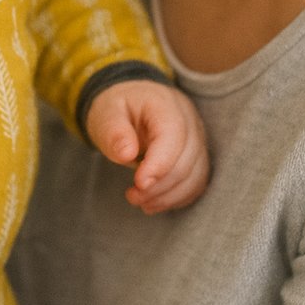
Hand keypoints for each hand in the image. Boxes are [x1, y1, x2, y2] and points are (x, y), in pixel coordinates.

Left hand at [85, 79, 208, 213]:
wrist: (129, 105)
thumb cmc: (118, 109)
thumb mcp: (106, 113)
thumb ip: (114, 132)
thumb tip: (127, 154)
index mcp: (164, 102)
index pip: (172, 135)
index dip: (159, 164)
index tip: (139, 183)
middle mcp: (188, 119)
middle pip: (185, 160)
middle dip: (159, 185)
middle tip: (132, 196)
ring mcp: (197, 138)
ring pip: (194, 176)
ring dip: (167, 196)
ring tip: (139, 200)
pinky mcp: (198, 156)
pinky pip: (196, 183)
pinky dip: (176, 197)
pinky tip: (154, 201)